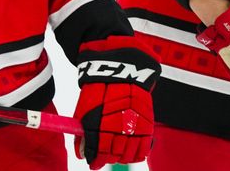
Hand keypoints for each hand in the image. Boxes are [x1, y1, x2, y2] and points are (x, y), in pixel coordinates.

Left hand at [73, 36, 158, 169]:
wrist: (122, 68)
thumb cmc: (100, 88)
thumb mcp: (85, 108)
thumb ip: (83, 133)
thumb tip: (82, 154)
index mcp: (100, 123)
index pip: (98, 152)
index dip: (95, 161)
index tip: (92, 163)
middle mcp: (118, 126)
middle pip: (113, 156)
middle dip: (107, 159)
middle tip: (103, 157)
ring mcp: (134, 125)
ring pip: (129, 155)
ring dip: (122, 158)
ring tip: (117, 153)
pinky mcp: (147, 123)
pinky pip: (144, 147)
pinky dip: (138, 153)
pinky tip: (132, 152)